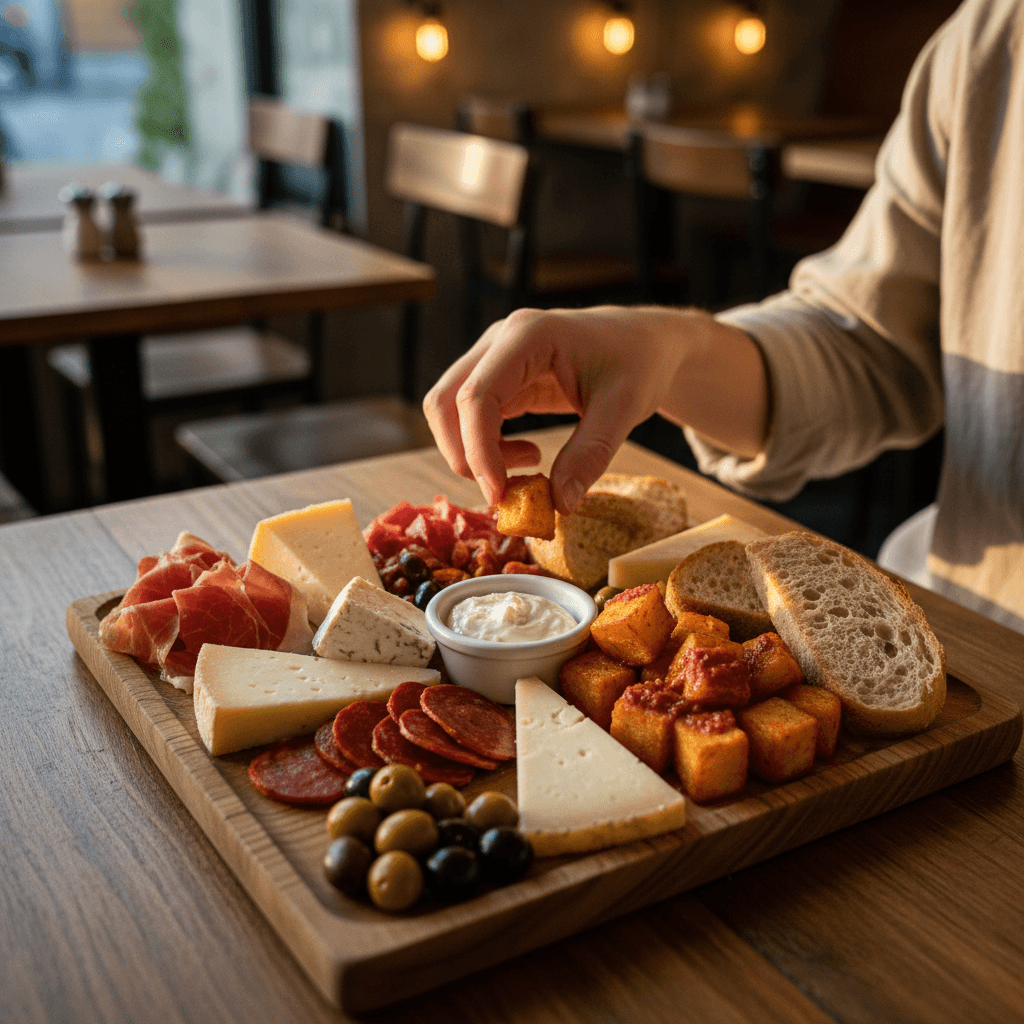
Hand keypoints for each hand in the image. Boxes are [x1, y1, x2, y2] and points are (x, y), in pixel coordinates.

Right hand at [422, 305, 767, 512]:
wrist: (644, 343)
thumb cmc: (638, 364)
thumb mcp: (623, 409)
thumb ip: (590, 455)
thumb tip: (560, 504)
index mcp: (529, 335)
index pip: (477, 395)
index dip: (479, 450)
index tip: (500, 494)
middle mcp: (500, 340)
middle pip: (445, 402)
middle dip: (464, 455)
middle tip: (507, 492)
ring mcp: (493, 357)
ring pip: (448, 411)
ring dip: (473, 453)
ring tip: (526, 470)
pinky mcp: (497, 378)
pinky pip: (469, 418)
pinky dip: (486, 449)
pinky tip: (526, 457)